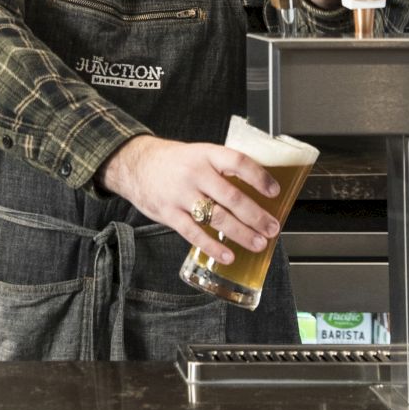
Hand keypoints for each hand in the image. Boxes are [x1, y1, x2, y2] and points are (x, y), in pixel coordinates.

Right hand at [98, 134, 280, 264]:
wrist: (135, 164)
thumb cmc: (173, 162)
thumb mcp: (198, 154)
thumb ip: (222, 169)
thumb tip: (255, 190)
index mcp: (206, 155)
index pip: (238, 162)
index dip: (259, 177)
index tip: (274, 191)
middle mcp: (195, 173)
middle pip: (232, 196)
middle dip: (256, 216)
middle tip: (272, 227)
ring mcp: (181, 194)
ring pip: (217, 218)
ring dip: (241, 233)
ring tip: (258, 243)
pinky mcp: (169, 213)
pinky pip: (194, 233)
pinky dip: (213, 246)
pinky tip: (227, 255)